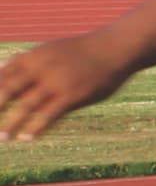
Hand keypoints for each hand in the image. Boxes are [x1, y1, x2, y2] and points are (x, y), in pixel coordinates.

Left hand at [0, 34, 129, 140]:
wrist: (115, 48)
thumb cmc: (81, 51)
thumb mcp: (50, 50)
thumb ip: (26, 61)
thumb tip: (1, 68)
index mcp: (32, 58)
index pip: (2, 76)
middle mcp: (41, 69)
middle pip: (8, 90)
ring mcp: (57, 82)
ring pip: (26, 106)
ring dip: (11, 123)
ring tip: (2, 137)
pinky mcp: (73, 95)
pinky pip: (50, 114)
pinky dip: (37, 127)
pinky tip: (27, 138)